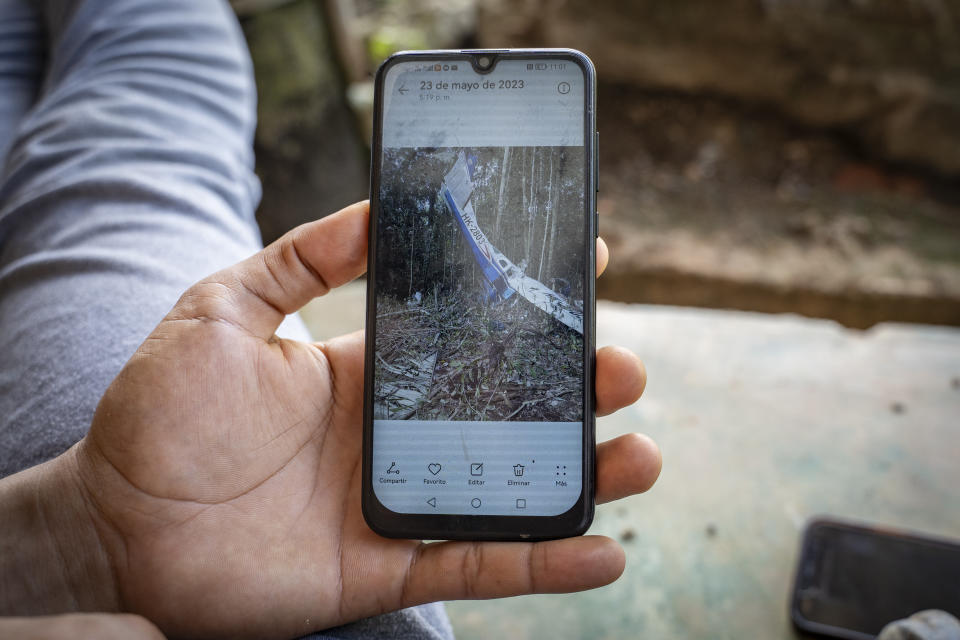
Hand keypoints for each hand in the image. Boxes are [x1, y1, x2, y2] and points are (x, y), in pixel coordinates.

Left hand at [57, 201, 658, 637]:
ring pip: (512, 486)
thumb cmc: (160, 413)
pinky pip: (479, 563)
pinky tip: (603, 552)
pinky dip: (543, 563)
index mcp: (367, 369)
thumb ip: (300, 259)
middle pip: (508, 408)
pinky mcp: (389, 563)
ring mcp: (399, 499)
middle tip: (623, 367)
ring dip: (584, 473)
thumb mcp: (224, 308)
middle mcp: (396, 432)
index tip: (584, 267)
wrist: (118, 526)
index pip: (466, 329)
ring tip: (642, 453)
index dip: (524, 301)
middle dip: (575, 386)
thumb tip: (377, 207)